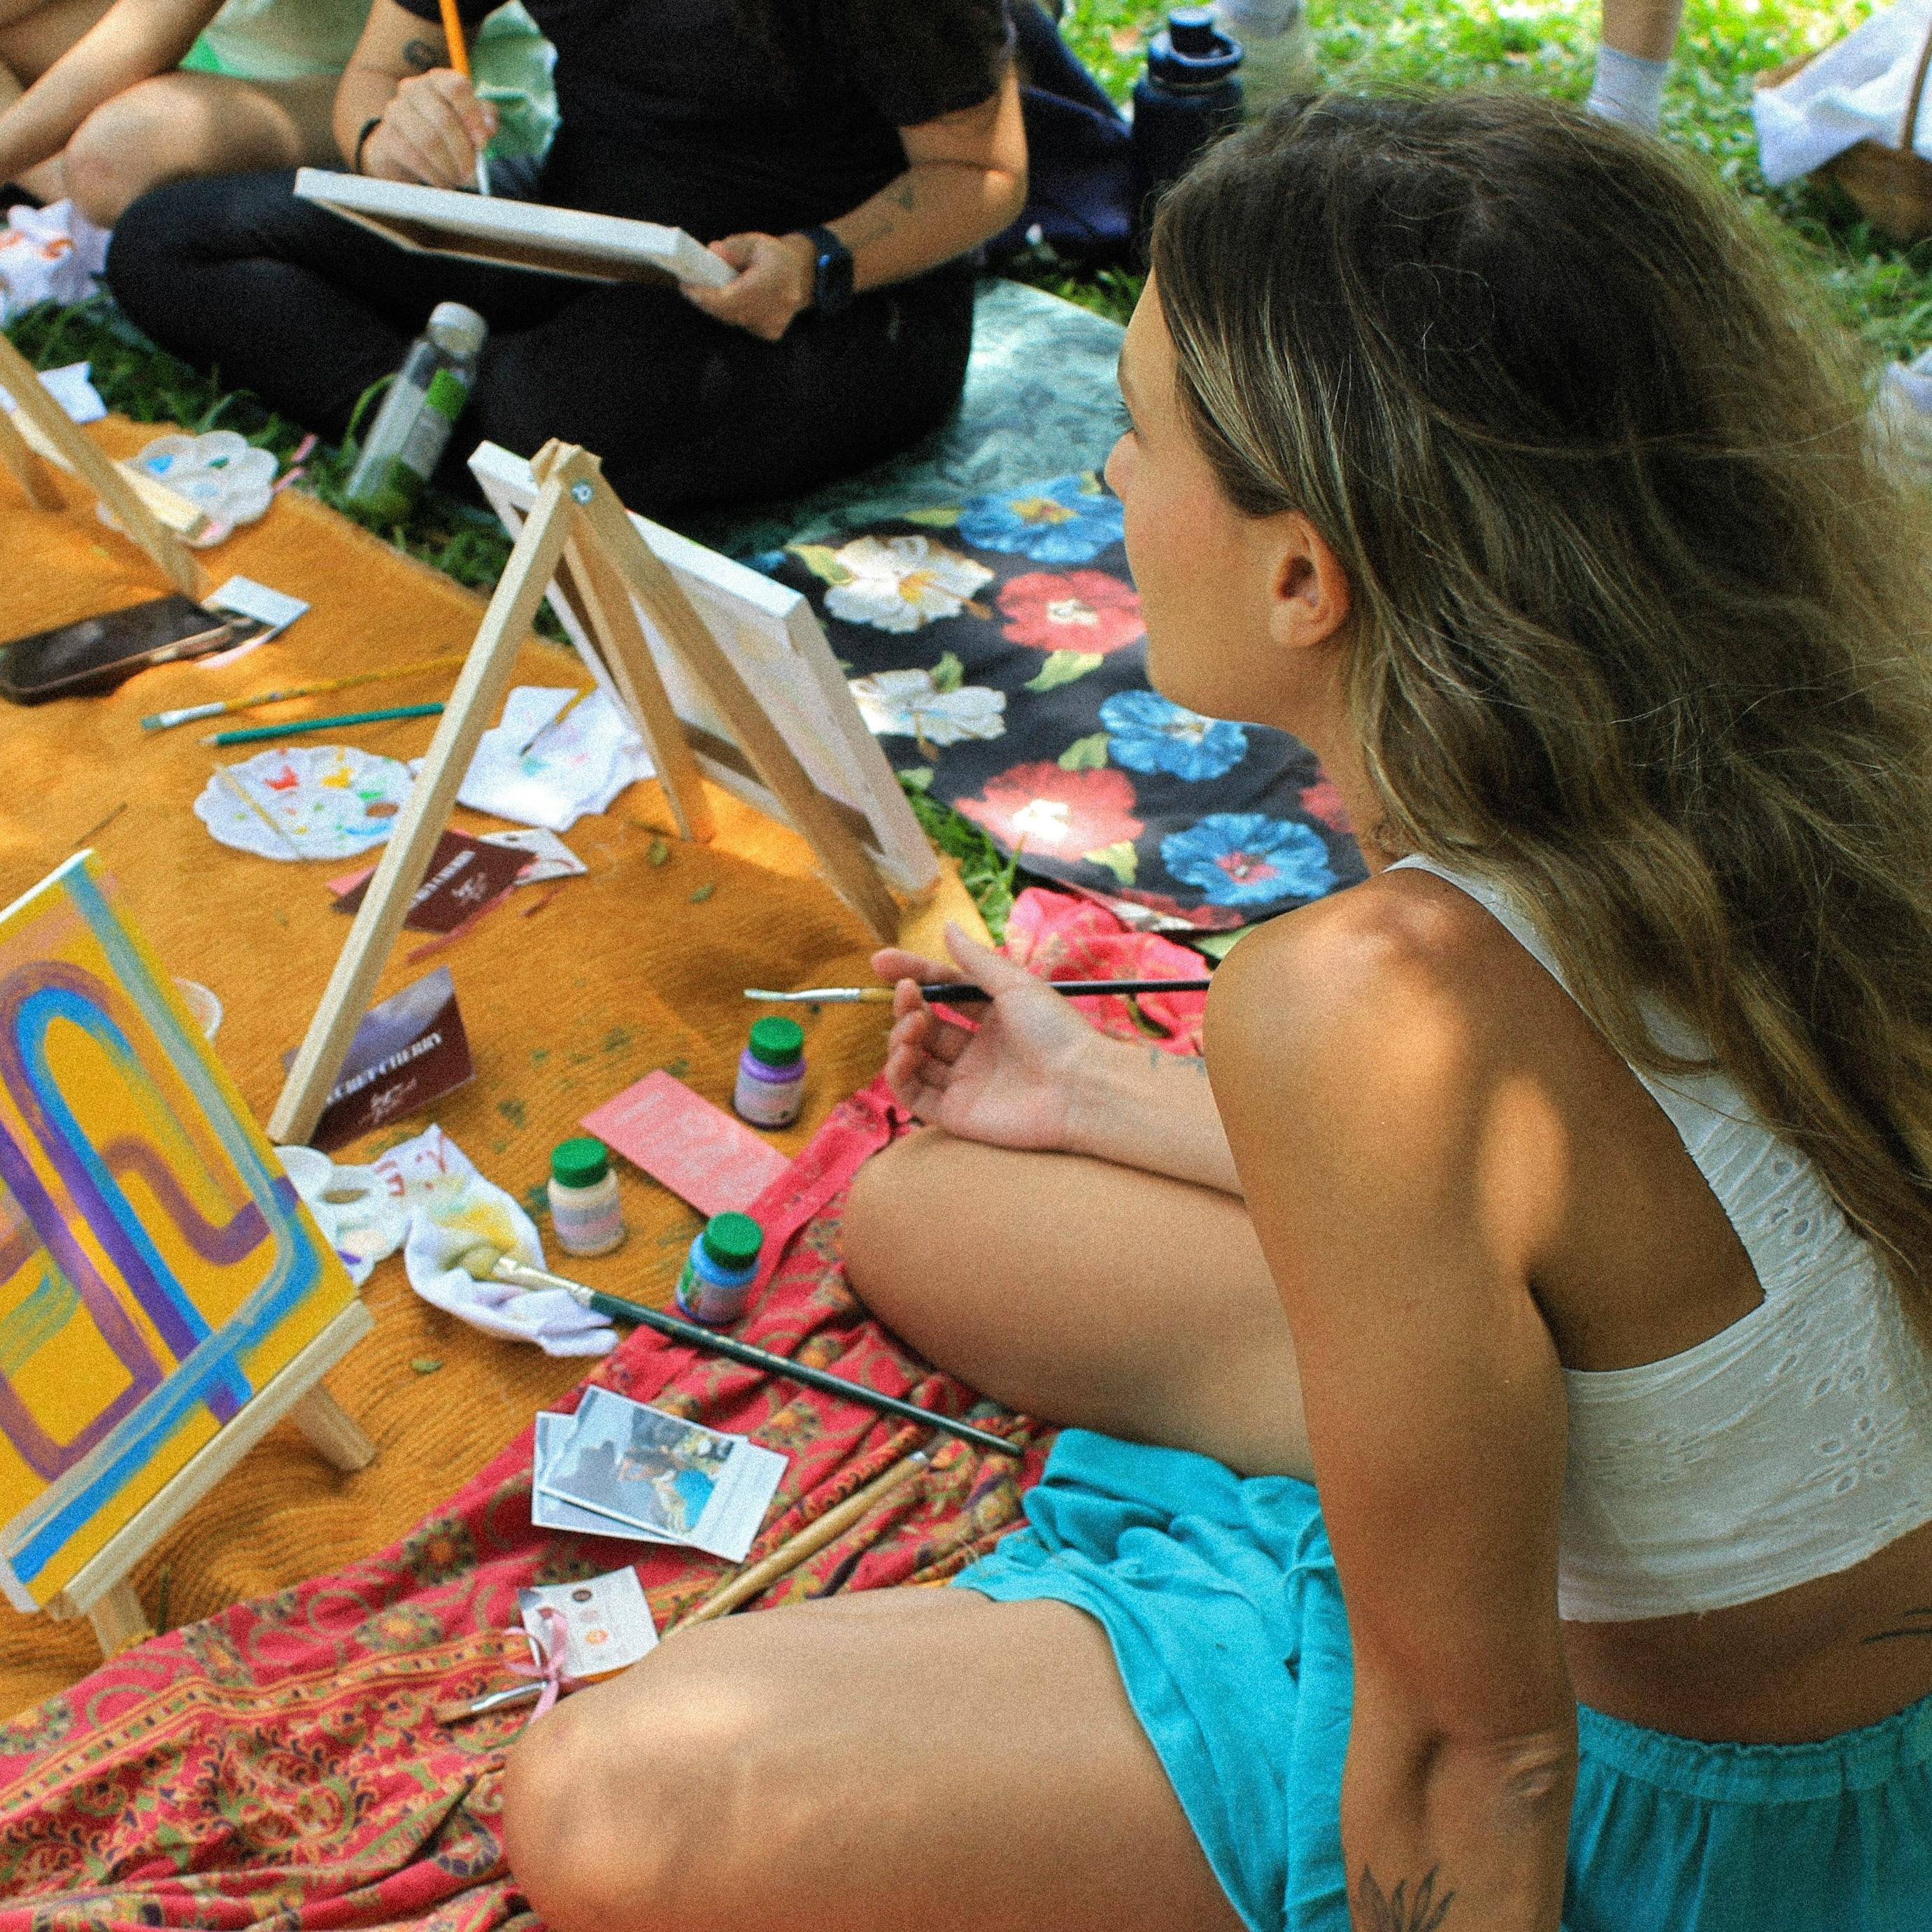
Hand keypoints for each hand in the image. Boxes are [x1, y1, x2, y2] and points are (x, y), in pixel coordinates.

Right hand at [362, 70, 495, 188]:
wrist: (403, 149)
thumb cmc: (444, 133)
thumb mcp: (468, 123)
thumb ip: (484, 120)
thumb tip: (489, 127)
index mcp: (438, 80)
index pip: (456, 87)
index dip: (472, 115)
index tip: (482, 143)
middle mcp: (414, 89)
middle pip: (444, 118)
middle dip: (463, 152)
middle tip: (472, 173)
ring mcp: (396, 110)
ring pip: (428, 140)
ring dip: (449, 166)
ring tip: (458, 179)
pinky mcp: (387, 136)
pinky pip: (413, 157)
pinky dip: (433, 174)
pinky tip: (443, 182)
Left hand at [681, 231, 815, 341]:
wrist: (802, 275)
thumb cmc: (775, 256)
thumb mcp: (754, 242)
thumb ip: (732, 248)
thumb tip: (711, 251)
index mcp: (771, 282)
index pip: (728, 298)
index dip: (703, 295)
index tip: (685, 286)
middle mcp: (773, 308)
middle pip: (726, 311)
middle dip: (706, 299)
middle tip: (691, 285)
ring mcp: (772, 324)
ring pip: (732, 319)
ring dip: (718, 306)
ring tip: (711, 289)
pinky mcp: (770, 333)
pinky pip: (741, 324)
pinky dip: (733, 313)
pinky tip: (736, 299)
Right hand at [875, 922, 1106, 1152]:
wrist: (1080, 1088)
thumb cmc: (1056, 1031)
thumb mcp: (1015, 984)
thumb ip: (976, 960)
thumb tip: (947, 926)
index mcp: (994, 1017)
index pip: (943, 993)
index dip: (913, 975)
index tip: (881, 961)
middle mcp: (977, 1050)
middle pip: (925, 1024)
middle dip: (906, 1006)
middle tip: (906, 994)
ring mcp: (965, 1082)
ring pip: (913, 1058)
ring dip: (901, 1036)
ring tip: (913, 1025)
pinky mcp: (955, 1114)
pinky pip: (913, 1094)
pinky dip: (898, 1073)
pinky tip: (905, 1052)